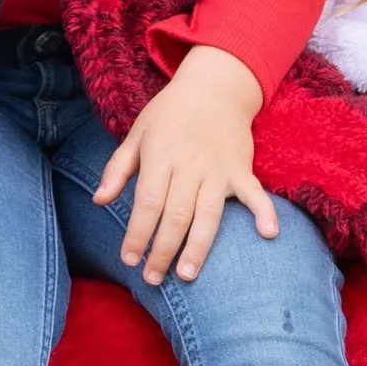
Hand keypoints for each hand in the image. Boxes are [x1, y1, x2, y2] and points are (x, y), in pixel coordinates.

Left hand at [93, 45, 276, 286]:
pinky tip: (269, 234)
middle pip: (176, 215)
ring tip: (188, 275)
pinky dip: (264, 212)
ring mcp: (218, 169)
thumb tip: (98, 201)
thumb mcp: (136, 134)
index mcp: (160, 157)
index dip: (137, 233)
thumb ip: (117, 169)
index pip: (147, 202)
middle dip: (163, 250)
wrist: (214, 87)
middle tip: (153, 278)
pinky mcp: (241, 169)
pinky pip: (255, 193)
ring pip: (208, 214)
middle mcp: (189, 166)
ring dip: (198, 246)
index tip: (128, 259)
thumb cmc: (169, 113)